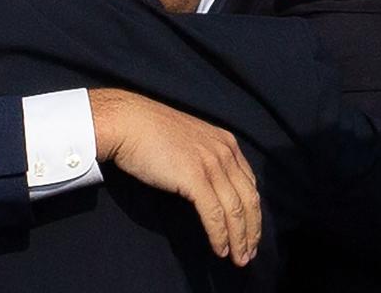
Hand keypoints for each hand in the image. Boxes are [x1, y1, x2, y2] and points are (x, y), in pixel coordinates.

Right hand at [89, 88, 259, 266]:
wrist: (127, 122)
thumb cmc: (150, 131)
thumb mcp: (190, 140)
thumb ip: (205, 158)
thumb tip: (211, 186)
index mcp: (226, 142)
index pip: (249, 184)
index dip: (253, 212)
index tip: (250, 232)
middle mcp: (224, 151)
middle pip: (248, 199)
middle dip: (252, 231)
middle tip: (248, 253)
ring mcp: (210, 164)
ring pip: (235, 210)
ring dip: (239, 239)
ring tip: (238, 258)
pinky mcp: (194, 177)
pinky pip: (214, 214)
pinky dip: (219, 235)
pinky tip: (219, 249)